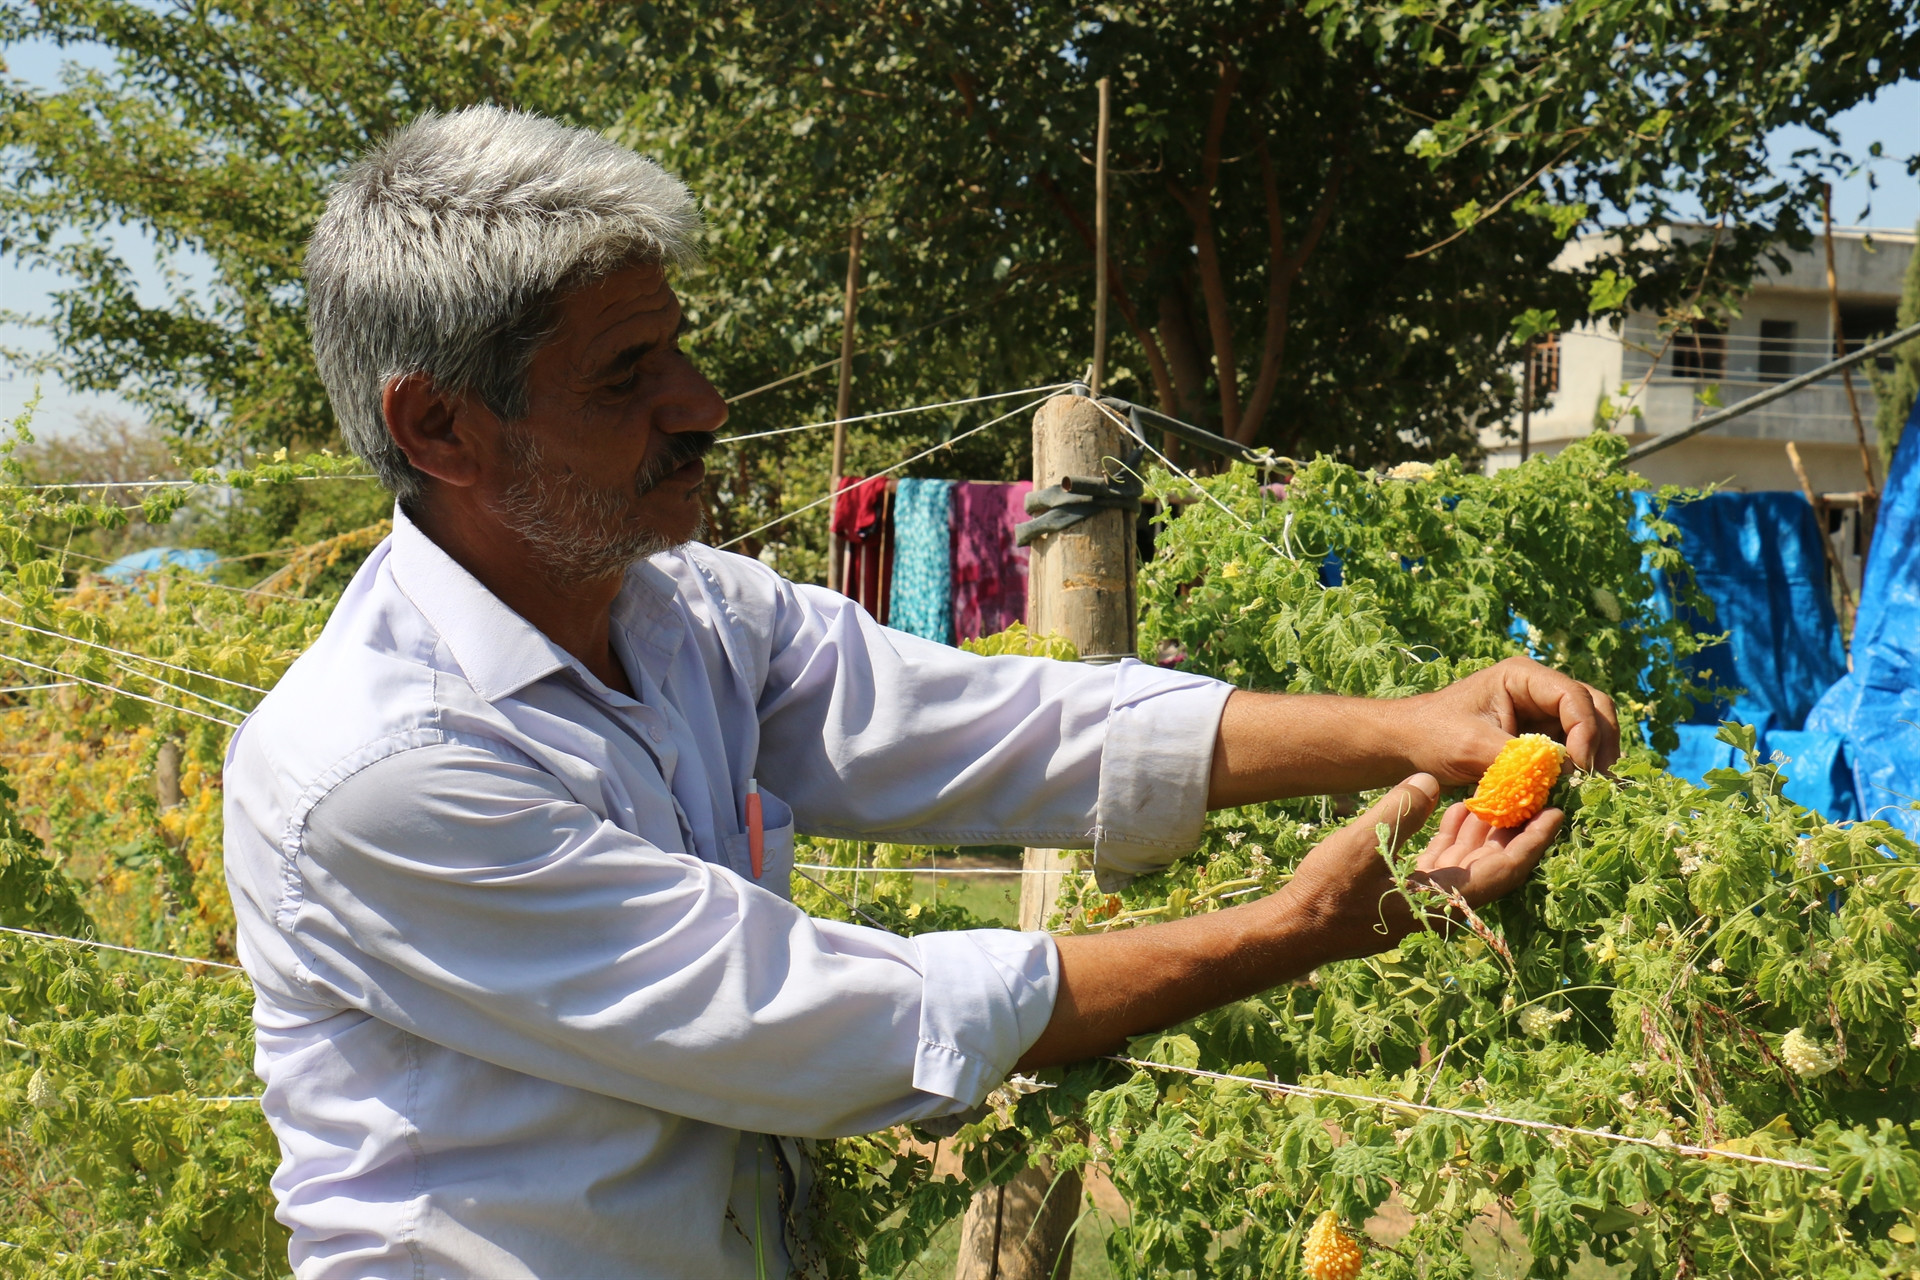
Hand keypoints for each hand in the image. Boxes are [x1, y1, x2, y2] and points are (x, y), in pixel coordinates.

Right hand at [1280, 773, 1560, 961]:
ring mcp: (1425, 897)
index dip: (1533, 841)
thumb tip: (1429, 781)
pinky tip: (1457, 806)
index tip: (1557, 813)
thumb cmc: (1328, 893)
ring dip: (1487, 829)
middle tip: (1536, 791)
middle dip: (1516, 829)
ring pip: (1470, 862)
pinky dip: (1455, 835)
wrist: (1296, 929)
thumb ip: (1400, 812)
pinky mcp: (1406, 891)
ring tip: (1502, 790)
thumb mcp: (1362, 845)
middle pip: (1494, 864)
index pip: (1503, 869)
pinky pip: (1444, 861)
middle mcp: (1443, 903)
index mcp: (1442, 900)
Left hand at [1404, 655, 1618, 783]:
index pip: (1574, 697)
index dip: (1586, 731)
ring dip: (1595, 758)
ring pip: (1588, 730)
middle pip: (1593, 708)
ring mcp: (1540, 713)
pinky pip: (1570, 751)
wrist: (1405, 746)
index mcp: (1522, 676)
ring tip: (1592, 791)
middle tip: (1600, 783)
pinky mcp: (1538, 738)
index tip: (1580, 769)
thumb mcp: (1472, 746)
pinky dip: (1577, 770)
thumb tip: (1565, 777)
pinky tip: (1577, 793)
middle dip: (1602, 743)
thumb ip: (1519, 759)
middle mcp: (1538, 690)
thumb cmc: (1431, 735)